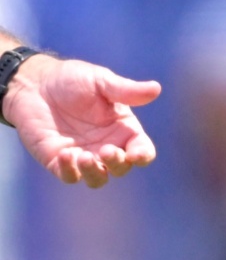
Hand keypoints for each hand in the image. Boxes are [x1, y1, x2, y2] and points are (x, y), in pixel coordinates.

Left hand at [6, 55, 160, 187]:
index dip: (143, 155)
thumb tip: (156, 89)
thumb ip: (126, 90)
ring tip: (84, 157)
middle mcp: (106, 145)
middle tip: (106, 150)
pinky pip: (69, 177)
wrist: (35, 85)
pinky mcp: (58, 161)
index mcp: (122, 128)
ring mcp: (83, 155)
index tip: (136, 154)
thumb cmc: (73, 79)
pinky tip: (65, 153)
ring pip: (97, 179)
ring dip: (95, 173)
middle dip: (117, 164)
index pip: (141, 149)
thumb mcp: (101, 81)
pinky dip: (70, 171)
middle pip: (121, 168)